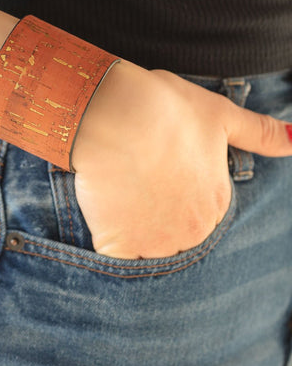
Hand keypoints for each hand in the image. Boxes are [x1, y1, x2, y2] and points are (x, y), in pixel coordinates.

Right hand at [71, 60, 291, 258]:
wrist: (113, 113)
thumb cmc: (165, 107)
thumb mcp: (220, 114)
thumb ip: (260, 133)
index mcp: (217, 202)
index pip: (200, 210)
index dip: (176, 187)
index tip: (159, 167)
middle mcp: (194, 230)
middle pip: (175, 232)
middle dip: (157, 212)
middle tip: (138, 176)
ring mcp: (156, 242)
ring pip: (146, 247)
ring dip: (134, 226)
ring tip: (121, 187)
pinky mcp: (119, 246)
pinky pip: (117, 258)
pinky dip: (111, 238)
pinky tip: (105, 207)